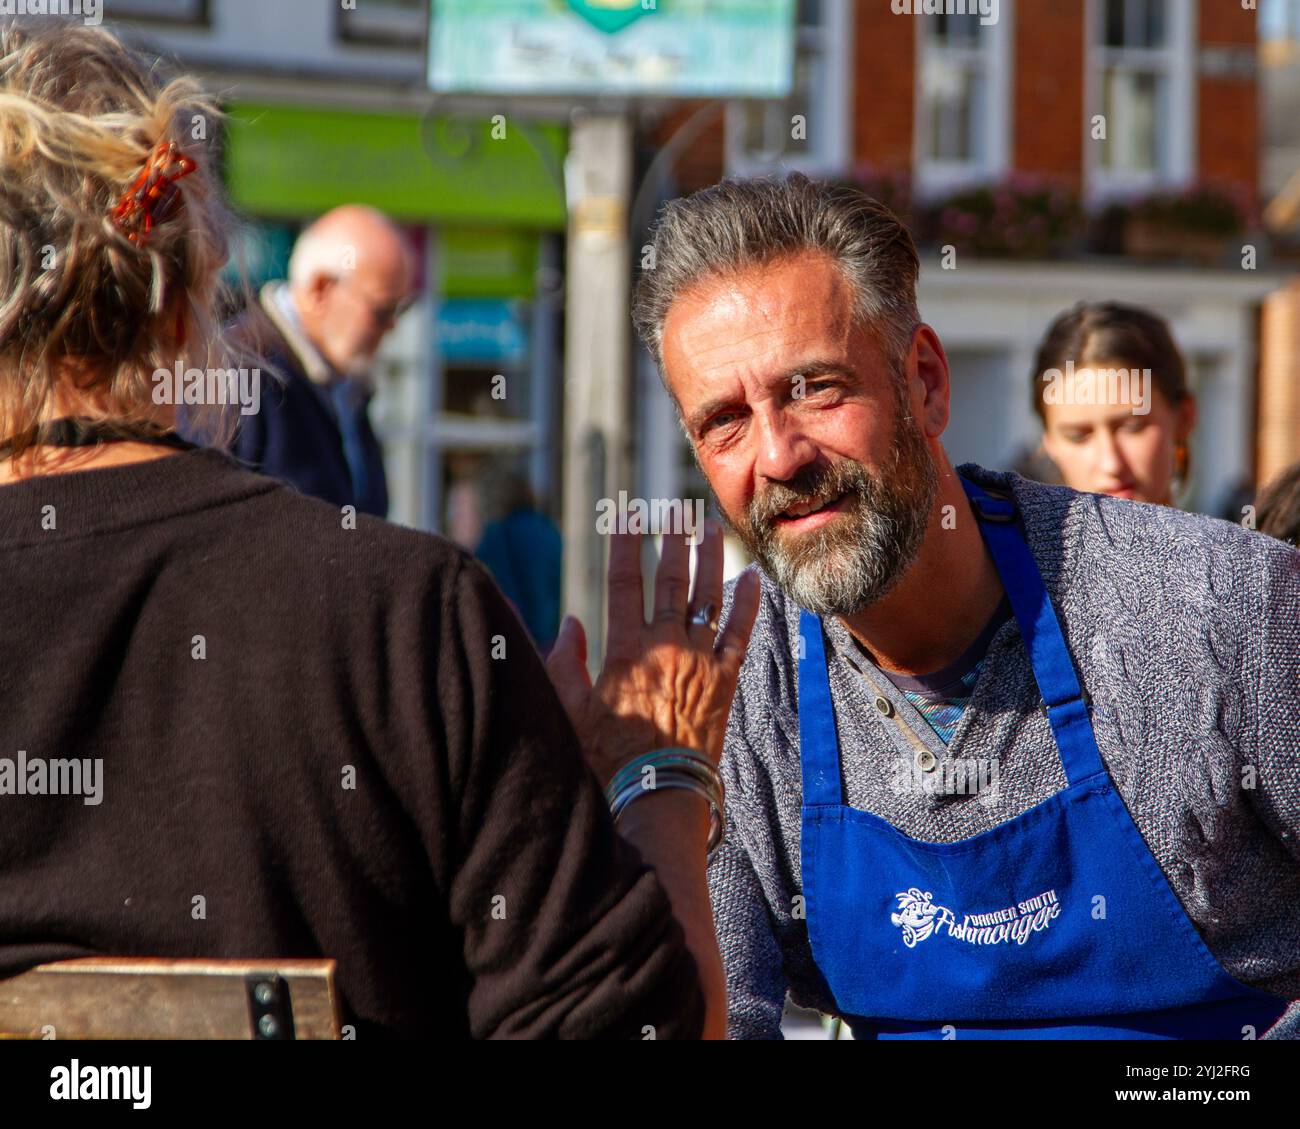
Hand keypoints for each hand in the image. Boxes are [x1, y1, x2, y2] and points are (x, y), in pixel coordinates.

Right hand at [546, 519, 760, 786]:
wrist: (659, 793)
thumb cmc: (608, 757)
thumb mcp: (571, 711)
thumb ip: (565, 664)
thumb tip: (570, 623)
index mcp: (626, 649)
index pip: (624, 582)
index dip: (625, 544)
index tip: (626, 513)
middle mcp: (666, 646)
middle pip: (671, 580)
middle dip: (672, 539)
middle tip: (675, 507)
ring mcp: (700, 661)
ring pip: (707, 597)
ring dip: (709, 559)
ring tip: (710, 528)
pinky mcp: (725, 681)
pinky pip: (740, 634)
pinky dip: (747, 605)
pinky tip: (751, 579)